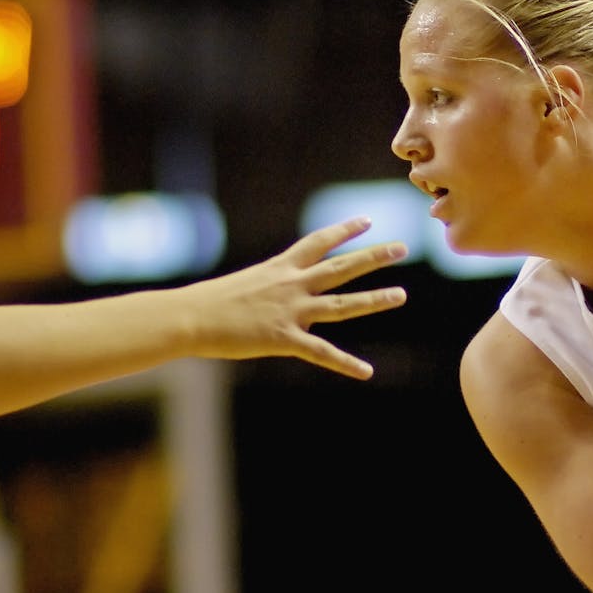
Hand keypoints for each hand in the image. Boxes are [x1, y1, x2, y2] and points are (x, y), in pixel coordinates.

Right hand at [180, 217, 407, 378]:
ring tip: (401, 295)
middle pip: (342, 267)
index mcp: (281, 268)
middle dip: (374, 256)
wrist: (190, 316)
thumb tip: (278, 291)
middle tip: (402, 247)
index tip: (367, 220)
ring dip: (374, 300)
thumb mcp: (246, 284)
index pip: (319, 242)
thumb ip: (270, 286)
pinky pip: (322, 353)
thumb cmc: (210, 302)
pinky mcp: (284, 338)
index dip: (344, 231)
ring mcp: (291, 311)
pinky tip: (366, 371)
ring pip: (342, 305)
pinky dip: (345, 364)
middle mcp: (292, 284)